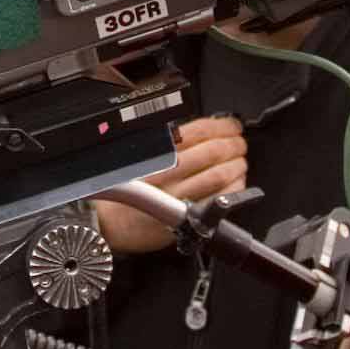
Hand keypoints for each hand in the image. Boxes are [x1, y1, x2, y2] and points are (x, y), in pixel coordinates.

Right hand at [92, 116, 247, 253]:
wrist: (109, 222)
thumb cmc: (126, 188)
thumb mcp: (143, 156)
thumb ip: (173, 142)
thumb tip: (210, 130)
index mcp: (158, 151)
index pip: (199, 130)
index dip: (223, 126)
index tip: (232, 126)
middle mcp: (167, 172)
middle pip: (214, 151)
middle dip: (234, 144)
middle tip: (239, 144)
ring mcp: (177, 195)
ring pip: (220, 174)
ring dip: (236, 165)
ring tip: (239, 161)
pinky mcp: (184, 216)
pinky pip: (219, 199)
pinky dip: (234, 188)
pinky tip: (235, 182)